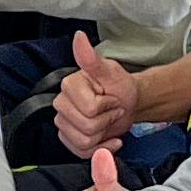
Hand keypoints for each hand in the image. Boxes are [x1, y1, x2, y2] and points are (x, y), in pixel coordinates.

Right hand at [51, 32, 139, 156]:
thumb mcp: (110, 72)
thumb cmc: (120, 87)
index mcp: (70, 86)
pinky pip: (82, 152)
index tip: (111, 98)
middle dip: (105, 121)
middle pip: (85, 128)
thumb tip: (79, 38)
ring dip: (103, 134)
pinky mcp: (69, 138)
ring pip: (84, 142)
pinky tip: (109, 138)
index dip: (106, 107)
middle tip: (112, 110)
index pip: (88, 109)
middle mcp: (62, 104)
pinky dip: (101, 148)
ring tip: (108, 120)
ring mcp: (64, 122)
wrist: (127, 103)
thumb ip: (91, 58)